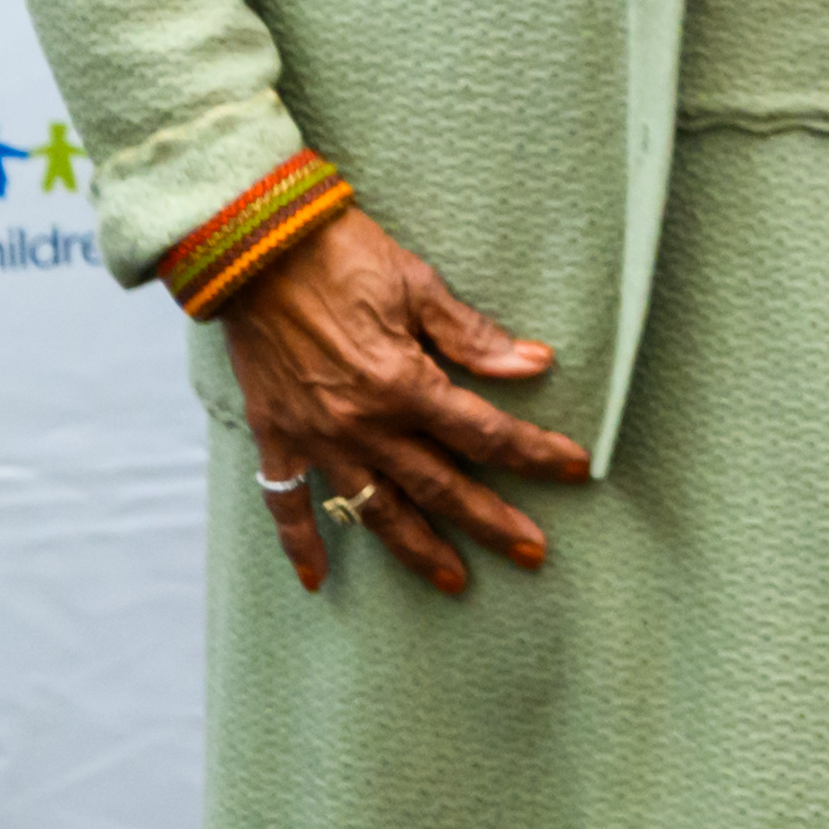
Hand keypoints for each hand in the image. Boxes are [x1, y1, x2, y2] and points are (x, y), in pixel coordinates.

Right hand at [222, 204, 588, 596]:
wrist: (255, 248)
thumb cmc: (343, 256)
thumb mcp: (418, 285)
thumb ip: (474, 336)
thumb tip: (536, 364)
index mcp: (403, 384)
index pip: (484, 432)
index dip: (533, 452)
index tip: (573, 469)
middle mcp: (361, 423)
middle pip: (438, 485)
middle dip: (489, 522)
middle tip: (533, 554)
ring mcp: (316, 436)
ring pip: (374, 508)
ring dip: (416, 548)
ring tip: (454, 580)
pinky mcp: (276, 434)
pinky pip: (284, 502)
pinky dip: (300, 543)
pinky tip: (316, 579)